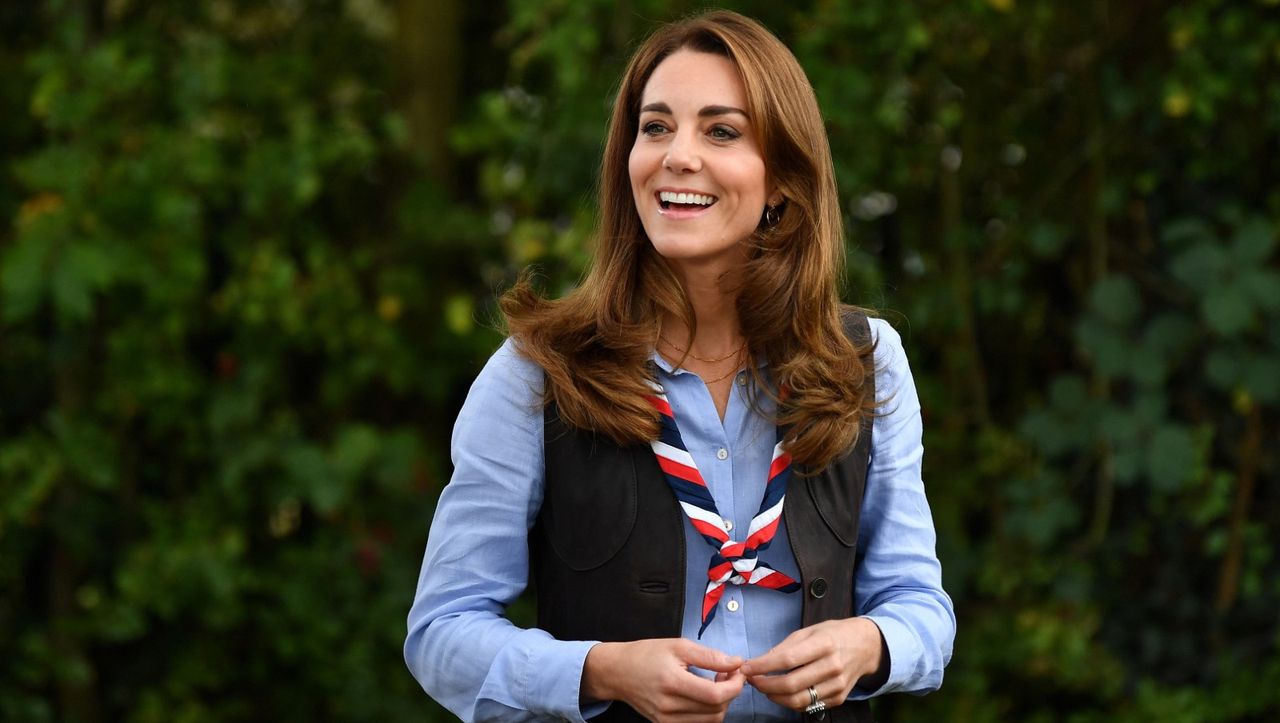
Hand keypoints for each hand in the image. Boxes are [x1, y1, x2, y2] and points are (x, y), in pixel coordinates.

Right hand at [582, 638, 745, 721]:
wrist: (618, 672)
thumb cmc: (647, 655)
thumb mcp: (678, 646)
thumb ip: (709, 656)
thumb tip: (736, 662)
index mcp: (672, 682)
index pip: (715, 695)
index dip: (734, 685)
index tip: (738, 671)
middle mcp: (668, 706)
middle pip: (716, 710)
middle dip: (731, 692)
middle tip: (728, 674)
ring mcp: (666, 720)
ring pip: (710, 720)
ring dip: (722, 703)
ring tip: (716, 683)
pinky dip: (709, 712)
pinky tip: (704, 695)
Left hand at [740, 618, 883, 712]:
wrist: (866, 646)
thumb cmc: (833, 635)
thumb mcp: (810, 630)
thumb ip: (786, 646)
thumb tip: (760, 661)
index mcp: (824, 643)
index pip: (787, 659)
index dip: (763, 666)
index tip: (746, 667)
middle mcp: (833, 666)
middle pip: (791, 684)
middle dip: (765, 685)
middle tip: (752, 680)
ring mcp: (837, 685)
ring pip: (798, 700)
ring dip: (774, 696)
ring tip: (764, 687)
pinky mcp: (839, 698)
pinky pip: (808, 706)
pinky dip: (790, 702)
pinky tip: (781, 693)